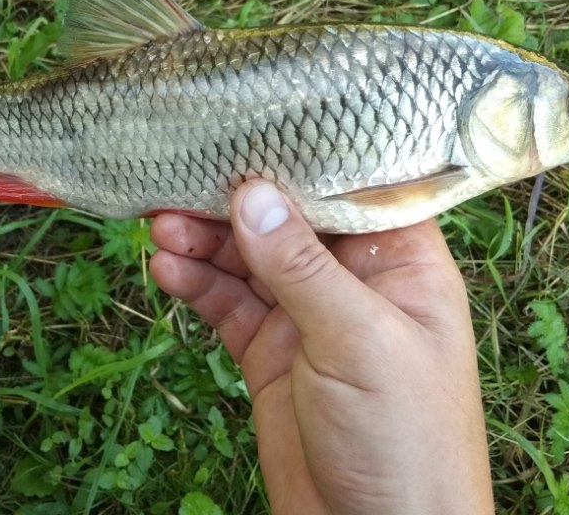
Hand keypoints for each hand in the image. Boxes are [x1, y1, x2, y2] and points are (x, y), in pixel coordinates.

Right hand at [150, 181, 493, 514]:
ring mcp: (309, 316)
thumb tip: (252, 194)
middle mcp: (355, 280)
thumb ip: (303, 268)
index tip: (246, 128)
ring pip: (251, 259)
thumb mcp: (359, 343)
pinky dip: (198, 285)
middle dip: (236, 201)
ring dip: (206, 241)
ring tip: (161, 227)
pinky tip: (167, 270)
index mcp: (402, 261)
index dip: (302, 156)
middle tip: (180, 180)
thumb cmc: (407, 440)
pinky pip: (229, 305)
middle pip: (289, 219)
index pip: (353, 186)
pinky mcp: (271, 352)